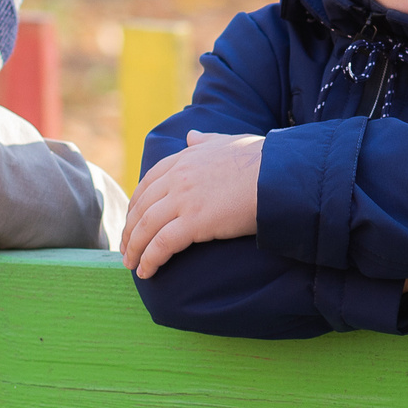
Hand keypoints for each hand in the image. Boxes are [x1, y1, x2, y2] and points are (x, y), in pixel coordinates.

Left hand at [124, 130, 264, 278]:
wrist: (280, 174)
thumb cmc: (261, 160)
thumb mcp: (227, 142)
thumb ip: (205, 141)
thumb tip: (191, 135)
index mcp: (183, 159)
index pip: (147, 185)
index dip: (136, 206)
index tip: (132, 222)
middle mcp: (177, 178)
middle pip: (141, 208)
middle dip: (130, 231)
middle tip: (127, 249)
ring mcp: (184, 199)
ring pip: (146, 228)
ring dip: (135, 249)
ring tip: (132, 264)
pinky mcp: (194, 221)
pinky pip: (162, 245)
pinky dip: (150, 259)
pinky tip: (146, 271)